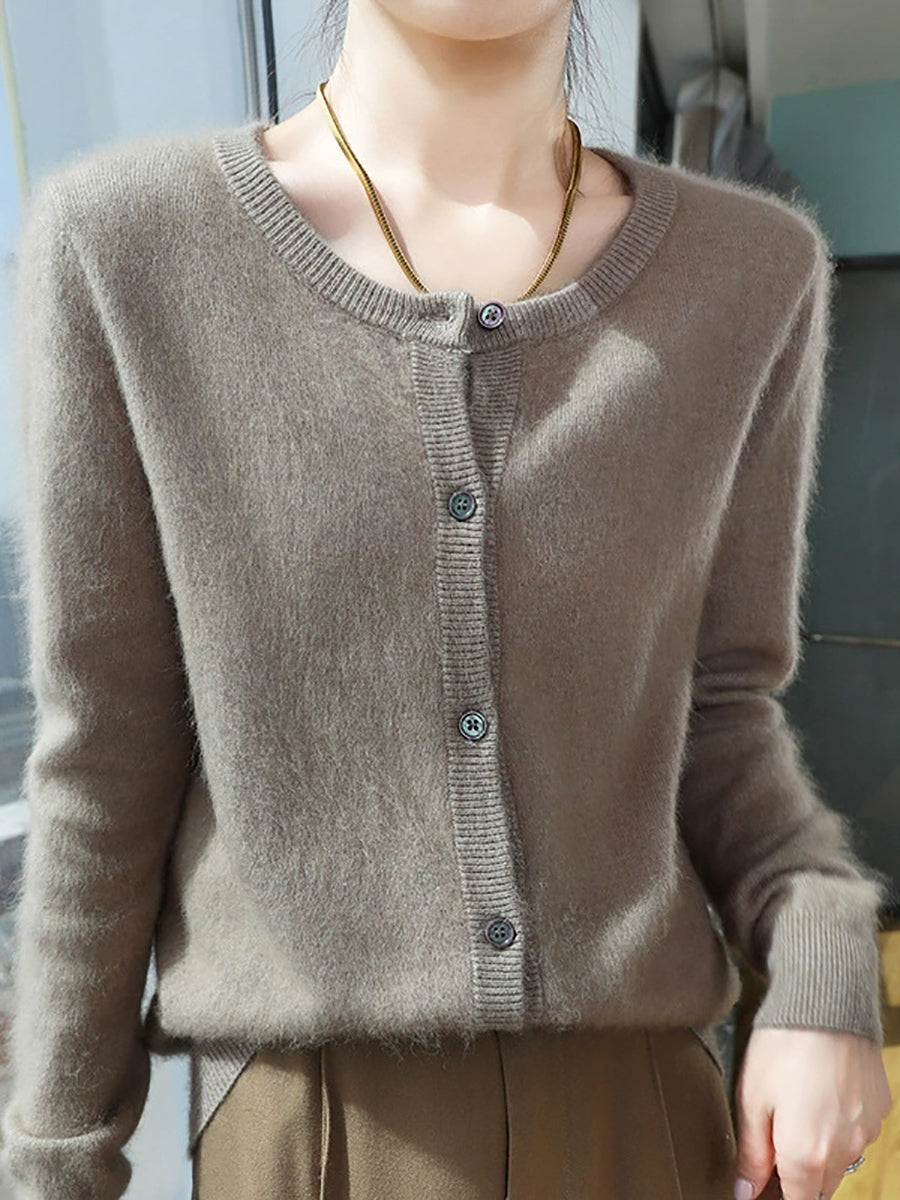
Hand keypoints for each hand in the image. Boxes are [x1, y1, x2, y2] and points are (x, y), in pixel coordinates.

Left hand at [732, 1027, 893, 1199]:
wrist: (825, 1003)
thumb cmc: (783, 1046)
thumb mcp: (751, 1098)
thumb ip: (751, 1153)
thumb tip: (745, 1192)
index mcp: (808, 1154)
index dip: (776, 1198)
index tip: (760, 1187)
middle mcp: (844, 1151)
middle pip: (820, 1186)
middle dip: (797, 1179)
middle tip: (772, 1150)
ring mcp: (866, 1131)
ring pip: (841, 1161)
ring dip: (819, 1154)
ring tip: (795, 1114)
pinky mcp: (879, 1109)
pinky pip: (857, 1133)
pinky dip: (838, 1128)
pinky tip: (819, 1098)